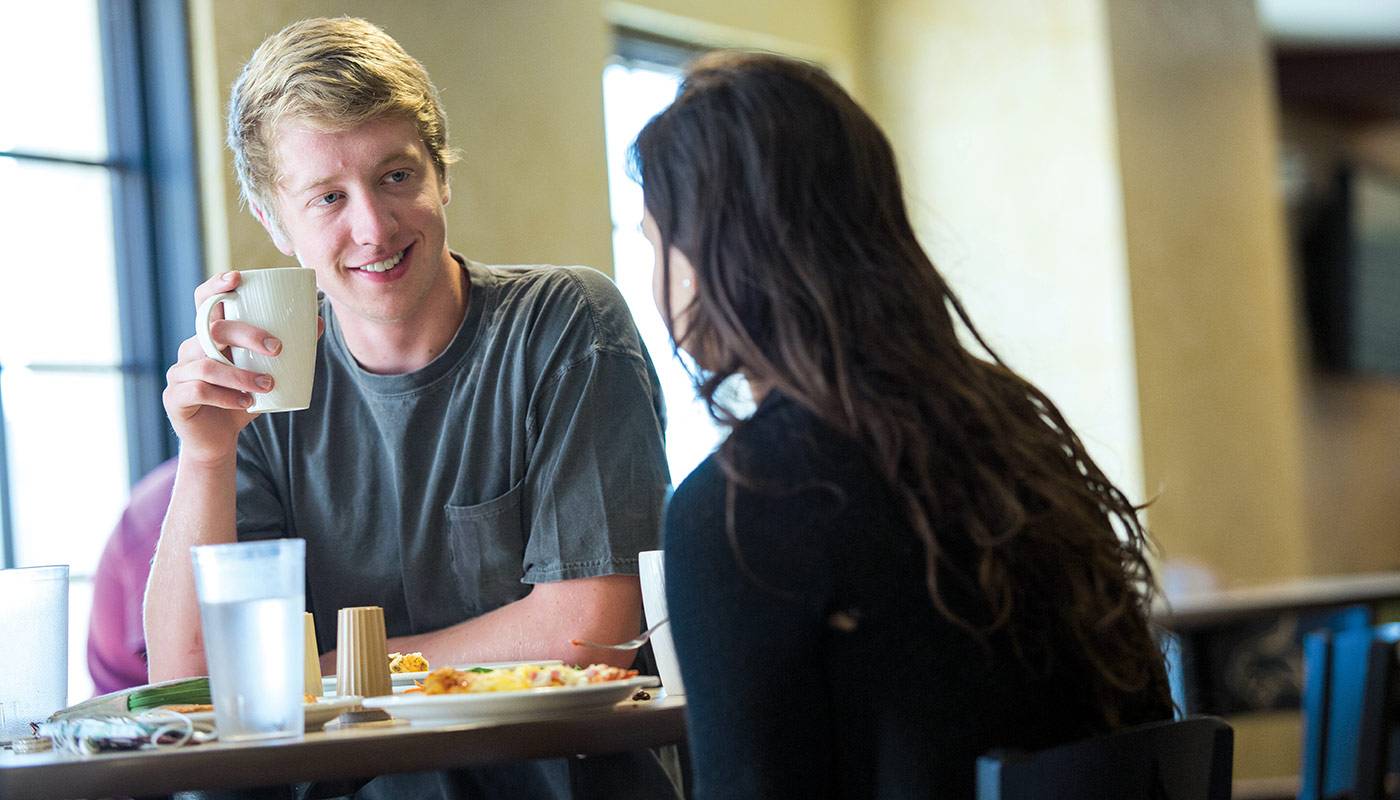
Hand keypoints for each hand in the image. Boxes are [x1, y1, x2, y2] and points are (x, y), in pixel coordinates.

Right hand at [162, 271, 322, 463]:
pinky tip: (247, 403)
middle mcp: (190, 349)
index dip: (216, 286)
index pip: (205, 301)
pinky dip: (227, 396)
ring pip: (208, 364)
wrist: (219, 440)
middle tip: (278, 349)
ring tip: (268, 385)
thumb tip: (318, 322)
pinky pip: (199, 390)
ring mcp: (179, 373)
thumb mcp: (266, 372)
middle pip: (212, 329)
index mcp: (209, 337)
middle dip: (247, 334)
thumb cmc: (242, 399)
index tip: (237, 278)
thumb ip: (287, 350)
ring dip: (242, 374)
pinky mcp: (175, 397)